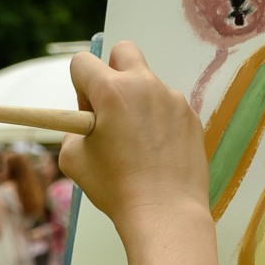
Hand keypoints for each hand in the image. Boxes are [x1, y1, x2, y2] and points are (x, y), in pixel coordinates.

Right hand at [58, 42, 206, 231]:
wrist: (165, 212)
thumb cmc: (117, 188)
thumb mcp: (74, 159)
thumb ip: (73, 130)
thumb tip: (86, 122)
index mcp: (112, 91)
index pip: (83, 62)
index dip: (79, 86)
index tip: (87, 112)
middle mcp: (145, 86)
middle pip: (123, 51)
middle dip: (111, 70)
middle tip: (111, 107)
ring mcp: (172, 99)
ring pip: (147, 84)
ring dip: (137, 103)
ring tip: (136, 145)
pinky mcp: (190, 117)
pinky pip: (167, 107)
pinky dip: (158, 122)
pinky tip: (156, 154)